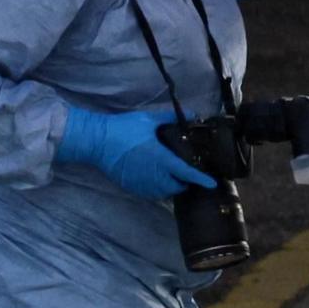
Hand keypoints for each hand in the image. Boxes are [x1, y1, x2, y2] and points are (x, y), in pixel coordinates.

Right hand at [55, 106, 214, 197]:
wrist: (96, 141)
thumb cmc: (123, 129)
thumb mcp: (148, 119)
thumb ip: (171, 118)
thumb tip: (193, 114)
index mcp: (160, 158)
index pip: (186, 172)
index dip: (201, 179)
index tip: (212, 184)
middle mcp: (153, 175)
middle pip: (176, 187)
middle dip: (184, 182)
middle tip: (185, 171)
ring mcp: (141, 183)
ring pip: (164, 193)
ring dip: (170, 187)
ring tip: (171, 175)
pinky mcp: (131, 187)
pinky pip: (150, 193)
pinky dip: (157, 189)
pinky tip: (155, 178)